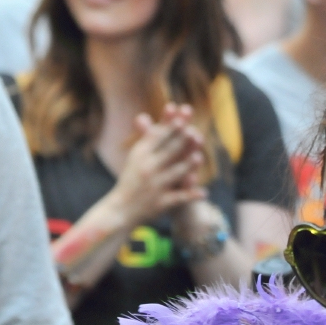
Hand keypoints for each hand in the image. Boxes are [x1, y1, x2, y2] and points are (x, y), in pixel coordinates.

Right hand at [108, 104, 206, 225]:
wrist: (121, 209)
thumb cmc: (132, 178)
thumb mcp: (136, 157)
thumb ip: (145, 138)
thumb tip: (144, 115)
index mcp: (140, 154)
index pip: (156, 137)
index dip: (170, 126)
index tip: (181, 116)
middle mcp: (147, 168)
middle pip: (168, 152)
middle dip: (182, 141)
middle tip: (195, 132)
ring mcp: (155, 186)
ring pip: (175, 173)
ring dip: (187, 166)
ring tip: (199, 158)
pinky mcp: (162, 203)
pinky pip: (179, 198)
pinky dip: (191, 196)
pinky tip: (204, 193)